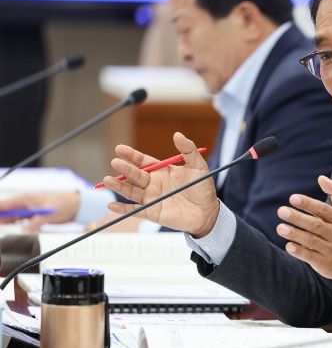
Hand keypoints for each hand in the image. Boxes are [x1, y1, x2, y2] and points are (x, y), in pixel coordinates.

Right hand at [0, 192, 79, 231]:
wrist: (76, 206)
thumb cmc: (64, 205)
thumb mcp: (49, 215)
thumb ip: (36, 223)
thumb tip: (25, 230)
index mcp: (25, 199)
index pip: (4, 204)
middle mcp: (25, 203)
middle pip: (5, 211)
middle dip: (1, 217)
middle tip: (1, 225)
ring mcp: (28, 209)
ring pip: (11, 217)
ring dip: (6, 222)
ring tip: (3, 226)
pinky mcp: (32, 215)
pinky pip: (19, 221)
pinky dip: (16, 225)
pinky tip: (14, 229)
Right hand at [104, 132, 219, 237]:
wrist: (208, 211)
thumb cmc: (202, 187)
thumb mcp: (198, 166)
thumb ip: (188, 151)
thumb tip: (177, 134)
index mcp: (162, 171)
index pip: (143, 162)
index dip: (131, 155)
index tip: (119, 149)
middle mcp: (153, 184)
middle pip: (135, 175)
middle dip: (125, 169)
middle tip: (115, 163)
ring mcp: (152, 199)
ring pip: (132, 192)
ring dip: (120, 187)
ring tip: (108, 180)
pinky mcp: (153, 213)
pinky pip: (136, 211)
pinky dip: (123, 210)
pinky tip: (112, 206)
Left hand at [276, 175, 331, 282]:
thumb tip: (321, 178)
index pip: (323, 209)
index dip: (308, 203)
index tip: (293, 198)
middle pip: (315, 225)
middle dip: (297, 218)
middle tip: (281, 211)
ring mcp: (330, 249)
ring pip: (311, 241)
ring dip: (295, 234)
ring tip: (280, 228)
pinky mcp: (324, 263)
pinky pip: (310, 257)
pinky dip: (299, 252)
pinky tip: (289, 246)